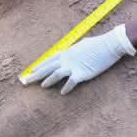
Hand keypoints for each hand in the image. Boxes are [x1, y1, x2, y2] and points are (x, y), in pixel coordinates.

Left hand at [19, 25, 136, 92]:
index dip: (39, 66)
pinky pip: (71, 82)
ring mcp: (74, 66)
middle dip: (35, 75)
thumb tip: (72, 53)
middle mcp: (67, 59)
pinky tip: (63, 93)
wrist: (110, 44)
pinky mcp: (82, 73)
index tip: (30, 71)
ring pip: (56, 74)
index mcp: (67, 52)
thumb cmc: (99, 44)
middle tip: (25, 82)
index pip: (49, 60)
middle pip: (48, 68)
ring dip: (48, 81)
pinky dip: (66, 88)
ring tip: (42, 86)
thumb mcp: (83, 45)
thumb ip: (75, 51)